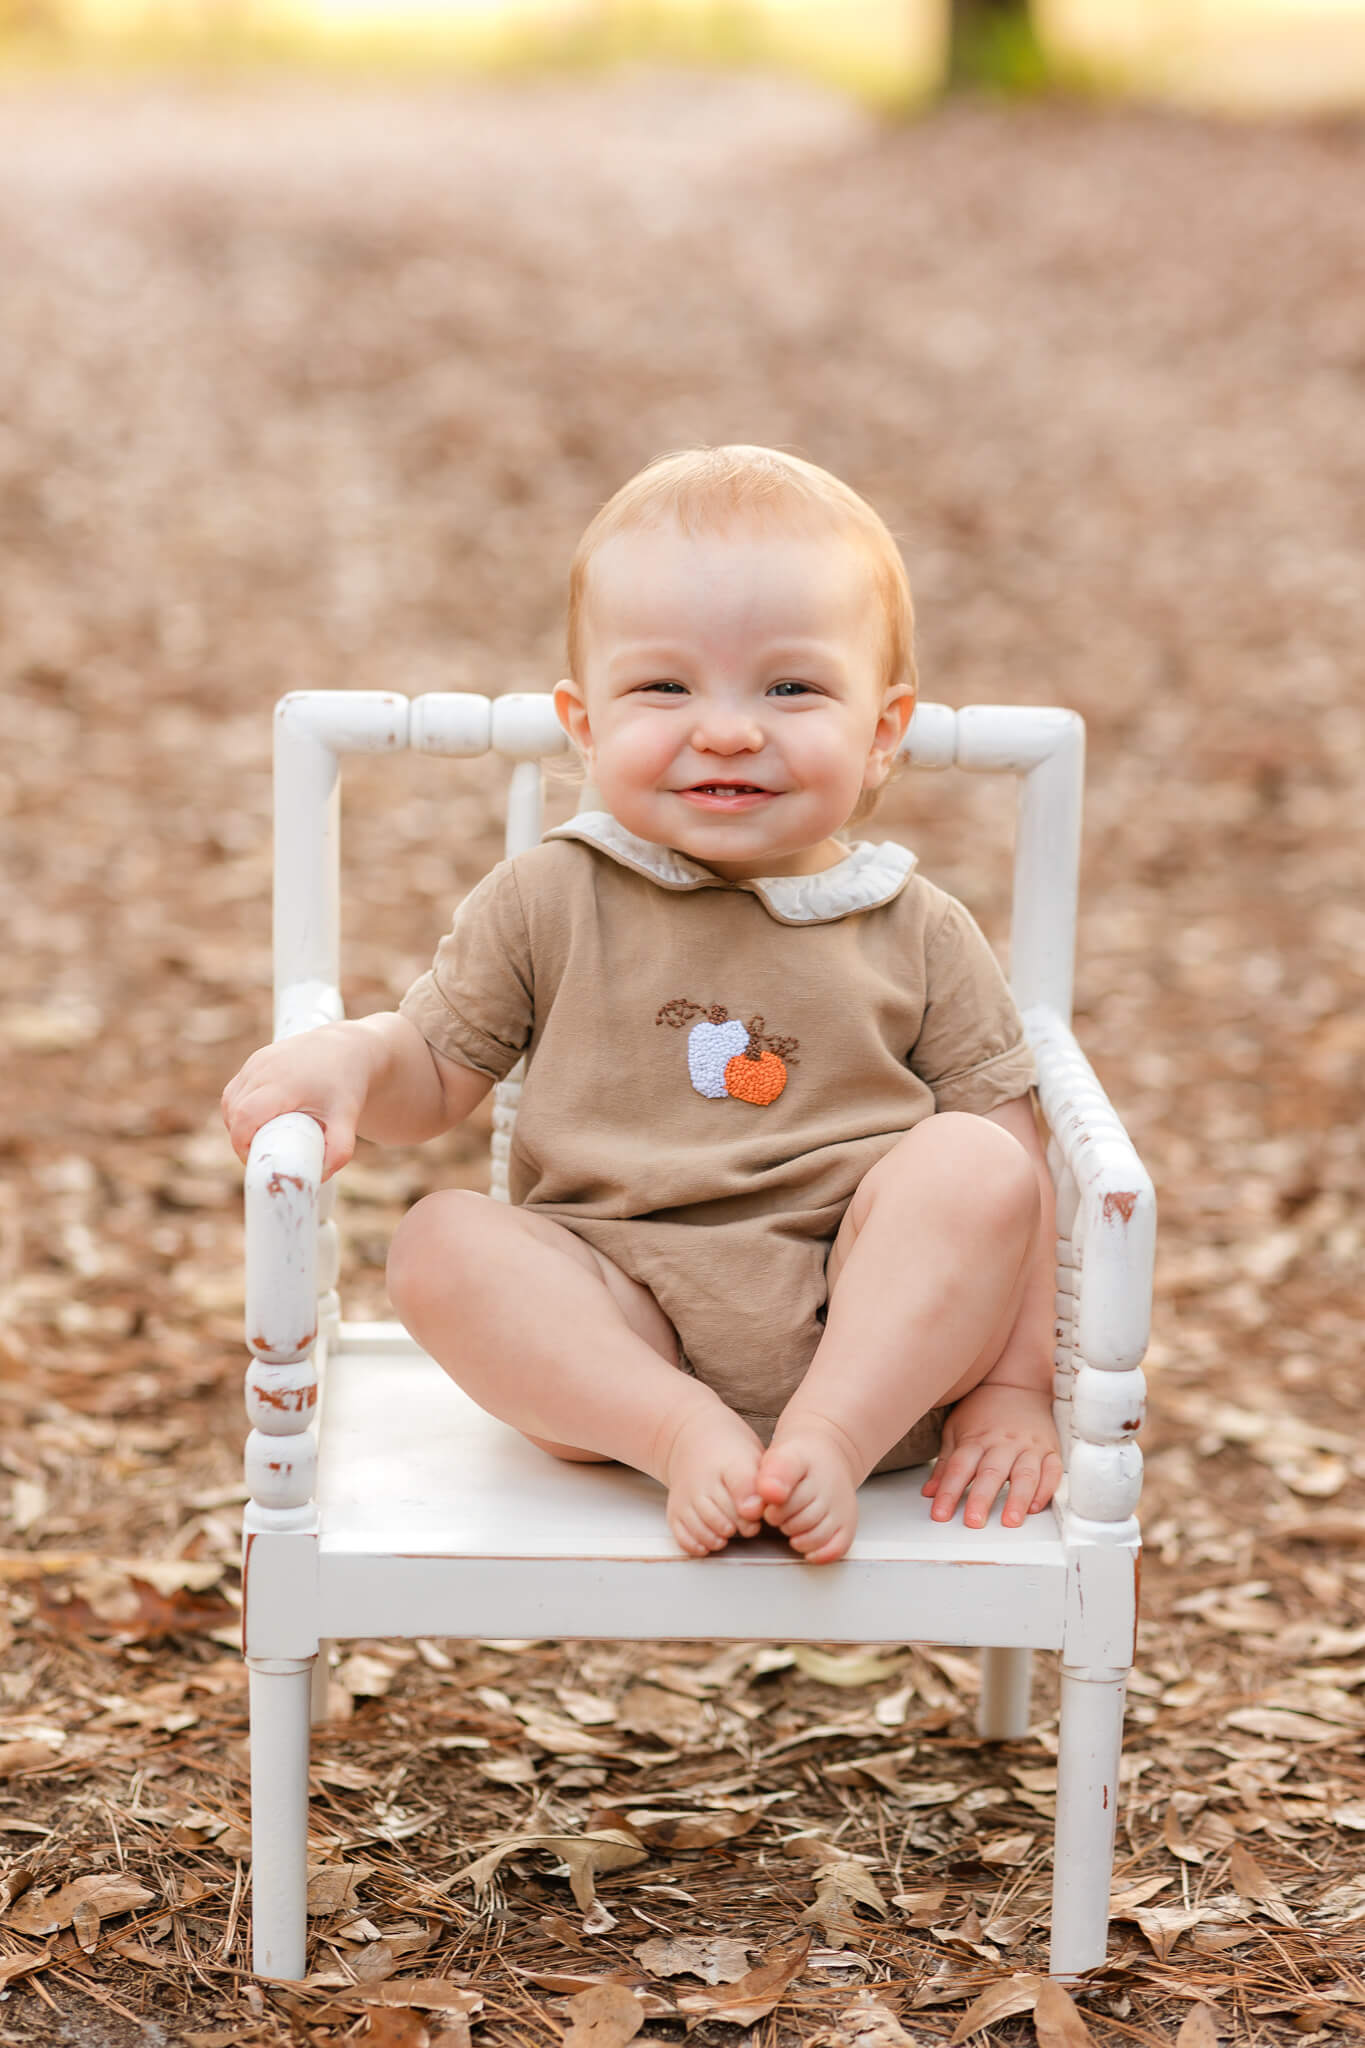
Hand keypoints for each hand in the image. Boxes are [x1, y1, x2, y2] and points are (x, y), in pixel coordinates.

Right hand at [221, 1024, 376, 1180]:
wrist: (347, 1047)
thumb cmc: (346, 1084)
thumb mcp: (348, 1118)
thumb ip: (339, 1150)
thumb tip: (319, 1177)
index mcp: (284, 1083)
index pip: (245, 1116)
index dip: (242, 1143)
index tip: (256, 1160)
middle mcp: (265, 1068)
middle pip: (233, 1111)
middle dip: (240, 1138)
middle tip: (263, 1154)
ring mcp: (257, 1062)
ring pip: (230, 1101)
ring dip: (236, 1124)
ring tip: (260, 1139)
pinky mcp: (255, 1060)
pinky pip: (235, 1090)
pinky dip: (238, 1109)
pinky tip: (254, 1122)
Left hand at [921, 1383, 1060, 1530]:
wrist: (1016, 1383)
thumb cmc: (982, 1410)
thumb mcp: (956, 1429)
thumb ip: (946, 1463)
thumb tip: (929, 1493)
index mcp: (976, 1439)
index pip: (959, 1468)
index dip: (948, 1493)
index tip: (940, 1514)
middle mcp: (1003, 1443)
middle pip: (991, 1473)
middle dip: (981, 1499)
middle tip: (973, 1522)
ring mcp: (1028, 1446)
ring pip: (1025, 1475)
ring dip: (1018, 1499)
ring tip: (1010, 1521)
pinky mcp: (1050, 1450)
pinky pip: (1052, 1471)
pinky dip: (1046, 1490)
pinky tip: (1036, 1507)